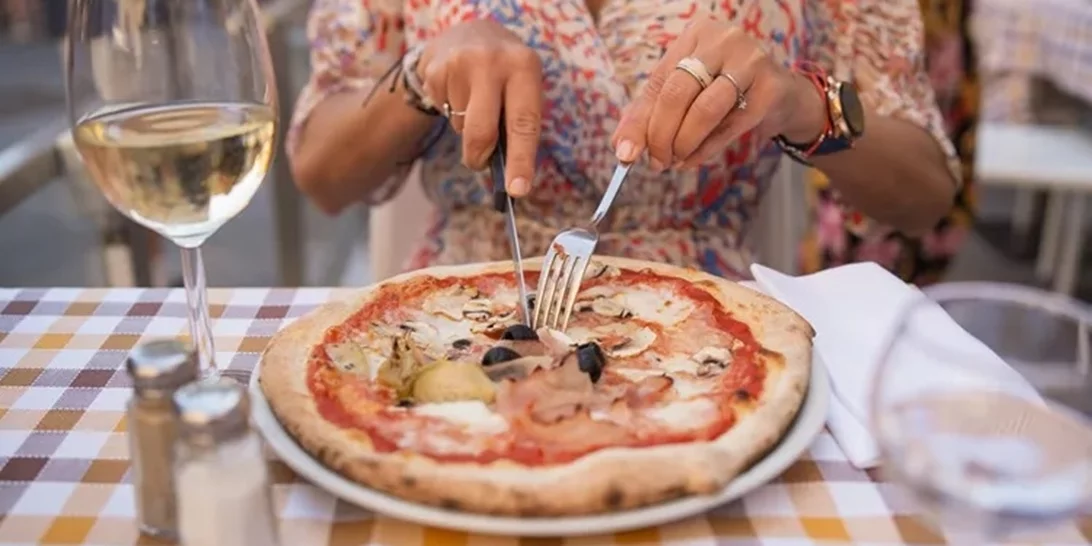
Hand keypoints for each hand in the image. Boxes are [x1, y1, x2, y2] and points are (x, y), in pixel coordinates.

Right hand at [418, 20, 542, 195]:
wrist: (469, 33)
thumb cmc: (505, 74)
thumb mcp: (522, 86)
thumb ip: (518, 123)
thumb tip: (506, 174)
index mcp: (524, 67)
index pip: (524, 123)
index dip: (521, 160)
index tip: (518, 190)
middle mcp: (492, 62)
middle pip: (482, 132)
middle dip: (479, 157)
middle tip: (479, 162)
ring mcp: (459, 64)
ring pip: (461, 126)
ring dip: (467, 126)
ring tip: (474, 100)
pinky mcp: (435, 70)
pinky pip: (443, 112)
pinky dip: (451, 112)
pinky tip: (458, 92)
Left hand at [612, 17, 825, 170]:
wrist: (783, 95)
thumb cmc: (725, 92)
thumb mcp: (687, 93)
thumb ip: (652, 114)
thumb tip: (622, 148)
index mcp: (696, 34)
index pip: (657, 82)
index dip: (639, 122)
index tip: (625, 154)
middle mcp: (722, 40)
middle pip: (677, 94)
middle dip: (660, 136)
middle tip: (656, 163)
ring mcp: (750, 61)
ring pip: (704, 111)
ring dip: (684, 143)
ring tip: (675, 161)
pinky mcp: (771, 88)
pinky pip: (730, 126)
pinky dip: (707, 149)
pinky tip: (693, 160)